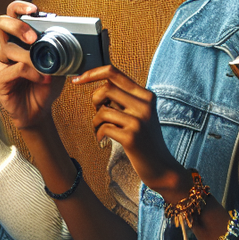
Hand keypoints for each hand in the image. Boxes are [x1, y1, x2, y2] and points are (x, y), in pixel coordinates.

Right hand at [0, 0, 61, 131]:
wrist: (39, 111)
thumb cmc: (45, 85)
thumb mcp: (58, 63)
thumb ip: (61, 49)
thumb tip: (76, 35)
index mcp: (20, 38)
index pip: (13, 14)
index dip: (20, 7)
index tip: (34, 9)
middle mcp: (7, 47)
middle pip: (2, 22)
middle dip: (18, 25)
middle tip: (34, 37)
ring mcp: (1, 63)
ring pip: (9, 48)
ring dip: (30, 57)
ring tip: (46, 68)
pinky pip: (14, 69)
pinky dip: (31, 73)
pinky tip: (42, 79)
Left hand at [73, 66, 181, 192]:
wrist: (162, 167)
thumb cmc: (145, 140)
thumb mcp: (141, 114)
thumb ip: (125, 99)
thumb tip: (99, 87)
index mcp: (146, 95)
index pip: (114, 73)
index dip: (92, 73)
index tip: (76, 79)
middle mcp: (144, 105)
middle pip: (105, 89)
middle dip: (95, 101)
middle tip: (98, 113)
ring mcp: (138, 121)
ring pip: (102, 110)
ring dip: (95, 122)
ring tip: (101, 130)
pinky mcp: (131, 137)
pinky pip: (103, 128)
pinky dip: (98, 135)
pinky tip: (103, 141)